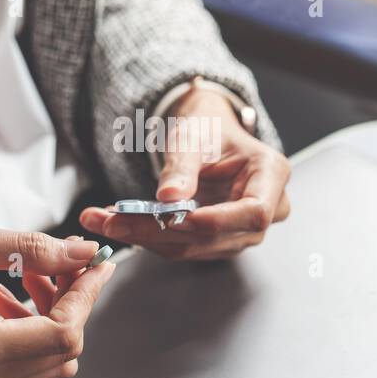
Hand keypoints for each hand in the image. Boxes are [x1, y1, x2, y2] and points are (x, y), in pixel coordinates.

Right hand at [0, 223, 114, 377]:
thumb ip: (29, 248)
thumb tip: (81, 251)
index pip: (62, 332)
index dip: (86, 295)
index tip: (96, 264)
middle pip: (62, 350)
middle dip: (69, 302)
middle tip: (57, 261)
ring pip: (47, 360)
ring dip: (51, 314)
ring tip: (28, 272)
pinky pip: (21, 364)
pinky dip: (29, 327)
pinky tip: (7, 293)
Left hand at [80, 87, 290, 259]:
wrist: (207, 135)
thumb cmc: (208, 129)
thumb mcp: (192, 136)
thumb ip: (182, 166)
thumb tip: (169, 198)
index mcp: (271, 174)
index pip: (253, 211)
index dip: (214, 221)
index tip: (172, 218)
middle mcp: (267, 208)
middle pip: (218, 235)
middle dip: (161, 231)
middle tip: (113, 220)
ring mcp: (243, 229)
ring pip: (197, 247)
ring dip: (148, 238)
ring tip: (105, 220)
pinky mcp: (219, 240)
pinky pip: (185, 247)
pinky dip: (151, 237)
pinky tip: (121, 224)